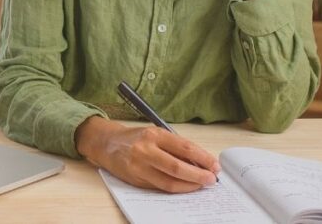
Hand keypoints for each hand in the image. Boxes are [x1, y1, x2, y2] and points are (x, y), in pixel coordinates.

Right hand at [76, 116, 219, 192]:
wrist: (107, 144)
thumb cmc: (135, 138)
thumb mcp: (155, 134)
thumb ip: (175, 146)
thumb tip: (199, 161)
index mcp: (154, 135)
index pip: (184, 147)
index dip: (203, 158)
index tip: (214, 165)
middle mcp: (146, 150)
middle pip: (178, 167)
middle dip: (199, 175)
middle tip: (211, 179)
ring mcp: (139, 166)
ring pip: (169, 181)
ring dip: (189, 185)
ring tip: (201, 184)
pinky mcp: (136, 179)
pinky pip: (160, 187)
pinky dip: (176, 188)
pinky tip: (185, 186)